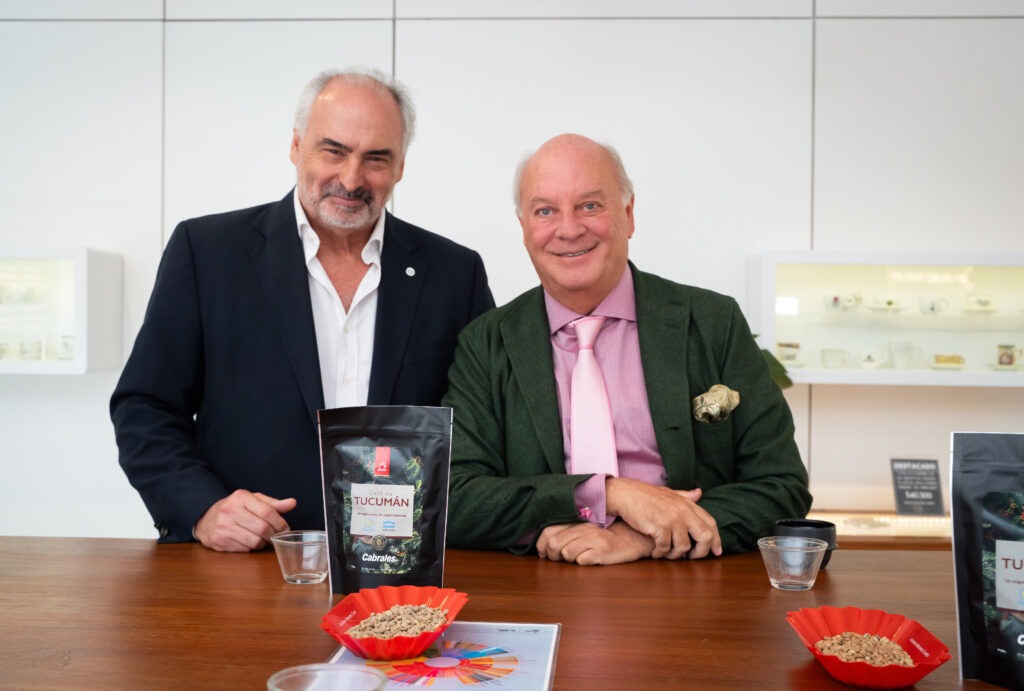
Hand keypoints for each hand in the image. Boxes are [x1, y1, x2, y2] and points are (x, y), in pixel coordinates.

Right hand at [193, 490, 296, 551]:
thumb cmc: (235, 508)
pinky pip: (244, 549)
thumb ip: (273, 503)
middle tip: (276, 536)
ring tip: (263, 538)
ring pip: (254, 541)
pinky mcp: (219, 540)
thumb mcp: (252, 501)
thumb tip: (292, 503)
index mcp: (241, 497)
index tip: (285, 529)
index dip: (280, 523)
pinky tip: (250, 541)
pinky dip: (251, 547)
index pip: (267, 511)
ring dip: (263, 543)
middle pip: (262, 528)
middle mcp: (230, 510)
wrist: (206, 518)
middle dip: (273, 535)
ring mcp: (223, 526)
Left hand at [536, 521, 654, 564]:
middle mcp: (584, 529)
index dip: (541, 544)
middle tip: (558, 559)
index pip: (548, 531)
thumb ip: (568, 533)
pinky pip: (582, 560)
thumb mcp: (586, 529)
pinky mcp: (603, 551)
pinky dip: (582, 562)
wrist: (633, 538)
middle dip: (552, 555)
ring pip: (567, 553)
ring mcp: (594, 539)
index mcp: (578, 522)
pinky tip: (590, 559)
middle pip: (554, 543)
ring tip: (577, 557)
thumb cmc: (607, 536)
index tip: (543, 553)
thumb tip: (546, 546)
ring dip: (568, 559)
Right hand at [605, 478, 721, 559]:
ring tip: (666, 554)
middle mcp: (683, 511)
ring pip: (684, 547)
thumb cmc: (645, 495)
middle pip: (705, 537)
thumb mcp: (668, 493)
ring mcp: (672, 519)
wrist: (624, 494)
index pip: (710, 523)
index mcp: (687, 503)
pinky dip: (660, 554)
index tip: (716, 551)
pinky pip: (665, 548)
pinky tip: (655, 552)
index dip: (716, 539)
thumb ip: (685, 496)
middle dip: (701, 552)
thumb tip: (699, 493)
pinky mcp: (660, 527)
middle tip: (692, 558)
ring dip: (675, 555)